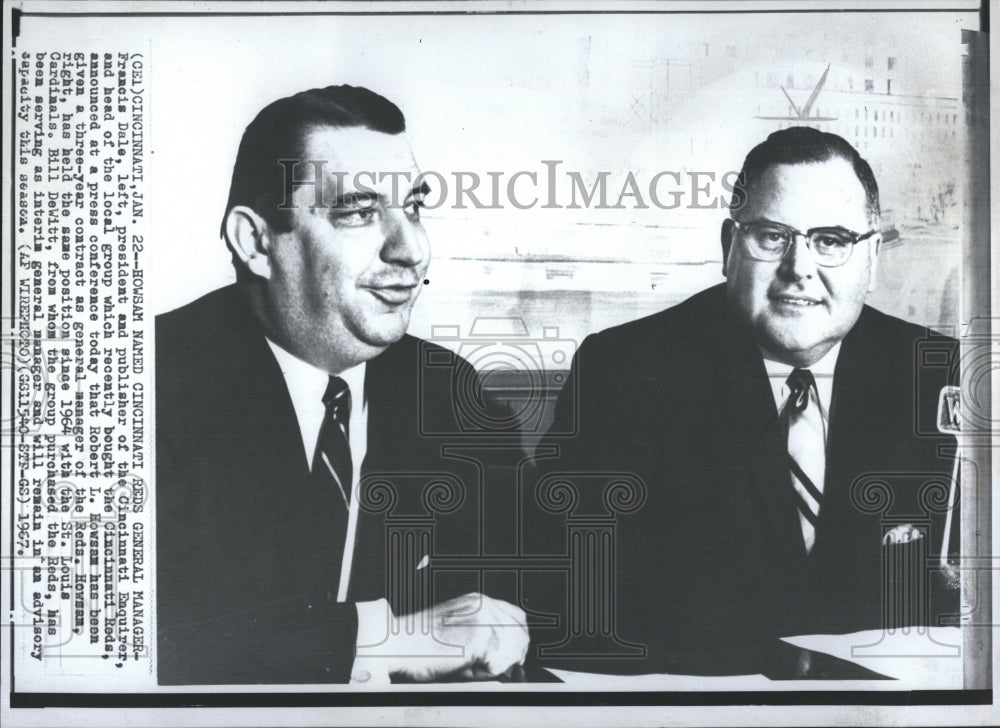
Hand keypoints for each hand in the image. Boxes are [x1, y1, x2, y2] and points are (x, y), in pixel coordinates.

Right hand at [383, 593, 528, 681]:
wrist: (399, 645)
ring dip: (496, 665)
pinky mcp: (479, 638)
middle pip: (521, 634)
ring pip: (512, 651)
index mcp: (478, 601)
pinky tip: (464, 666)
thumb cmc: (423, 644)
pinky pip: (497, 664)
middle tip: (494, 668)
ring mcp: (483, 620)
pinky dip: (485, 673)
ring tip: (470, 665)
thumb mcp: (459, 631)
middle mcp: (484, 605)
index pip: (517, 616)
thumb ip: (487, 636)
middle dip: (513, 656)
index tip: (514, 657)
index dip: (519, 639)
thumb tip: (510, 658)